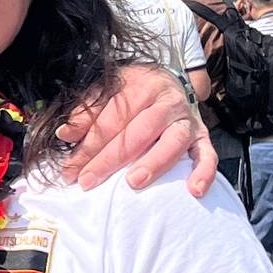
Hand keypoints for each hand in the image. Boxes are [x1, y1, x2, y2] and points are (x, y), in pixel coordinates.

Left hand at [56, 64, 217, 196]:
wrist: (170, 81)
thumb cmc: (133, 92)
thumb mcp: (108, 91)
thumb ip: (87, 112)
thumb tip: (65, 133)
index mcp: (142, 85)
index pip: (113, 117)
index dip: (90, 143)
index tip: (71, 167)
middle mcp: (167, 101)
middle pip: (138, 131)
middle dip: (110, 158)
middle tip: (88, 180)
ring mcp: (187, 119)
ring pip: (173, 141)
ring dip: (154, 163)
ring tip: (133, 182)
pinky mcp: (203, 136)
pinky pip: (207, 155)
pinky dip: (204, 172)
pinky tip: (194, 191)